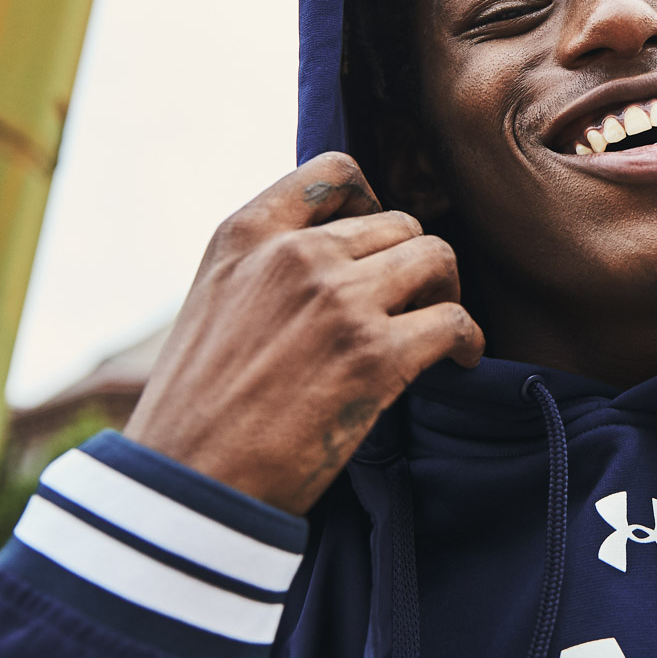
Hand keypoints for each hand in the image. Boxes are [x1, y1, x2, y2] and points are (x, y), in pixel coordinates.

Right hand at [125, 152, 483, 513]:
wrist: (187, 485)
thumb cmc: (196, 408)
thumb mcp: (213, 302)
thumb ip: (266, 265)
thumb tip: (336, 253)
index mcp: (245, 235)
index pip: (334, 173)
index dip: (372, 199)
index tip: (380, 240)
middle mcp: (295, 255)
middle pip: (398, 222)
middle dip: (412, 260)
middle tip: (414, 301)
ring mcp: (338, 301)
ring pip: (436, 258)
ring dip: (446, 291)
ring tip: (437, 323)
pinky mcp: (374, 356)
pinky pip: (454, 321)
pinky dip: (468, 340)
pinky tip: (459, 359)